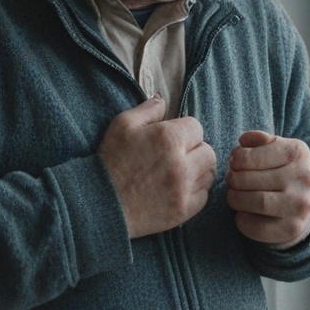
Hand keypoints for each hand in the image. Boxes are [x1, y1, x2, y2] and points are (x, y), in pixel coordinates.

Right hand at [99, 95, 216, 238]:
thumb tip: (162, 99)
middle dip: (195, 151)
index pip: (196, 127)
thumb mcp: (122, 125)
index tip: (171, 139)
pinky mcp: (184, 210)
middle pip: (208, 151)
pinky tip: (178, 189)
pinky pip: (204, 196)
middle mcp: (181, 163)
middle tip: (178, 156)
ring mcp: (184, 189)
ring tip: (179, 172)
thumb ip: (148, 110)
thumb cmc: (111, 161)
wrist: (101, 203)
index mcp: (168, 138)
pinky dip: (195, 192)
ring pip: (209, 174)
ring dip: (198, 171)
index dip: (184, 131)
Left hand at [226, 131, 309, 247]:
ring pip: (256, 202)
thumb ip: (259, 140)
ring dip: (235, 199)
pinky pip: (257, 227)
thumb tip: (243, 141)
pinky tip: (243, 213)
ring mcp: (300, 205)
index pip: (251, 157)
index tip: (233, 163)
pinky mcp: (292, 228)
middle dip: (233, 180)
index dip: (236, 160)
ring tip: (233, 195)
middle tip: (231, 181)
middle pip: (250, 180)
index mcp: (297, 153)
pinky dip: (243, 220)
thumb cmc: (283, 171)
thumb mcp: (277, 148)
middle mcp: (304, 178)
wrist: (305, 204)